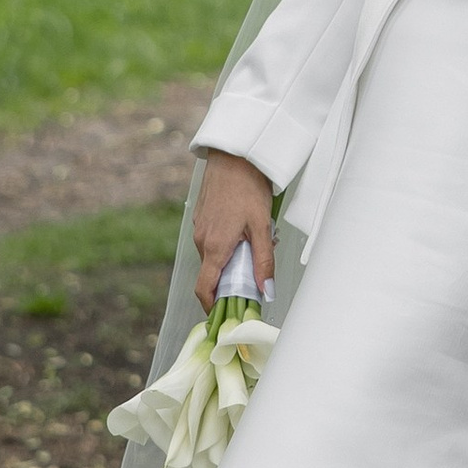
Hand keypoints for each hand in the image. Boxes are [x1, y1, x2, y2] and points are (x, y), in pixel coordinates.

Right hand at [191, 147, 274, 311]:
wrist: (233, 156)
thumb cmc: (248, 188)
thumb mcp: (262, 227)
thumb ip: (264, 261)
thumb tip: (266, 291)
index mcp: (214, 247)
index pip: (204, 289)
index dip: (212, 306)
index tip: (225, 312)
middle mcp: (201, 241)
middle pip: (214, 273)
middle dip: (234, 277)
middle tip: (257, 269)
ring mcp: (200, 229)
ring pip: (215, 255)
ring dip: (233, 257)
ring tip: (256, 240)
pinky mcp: (202, 218)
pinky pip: (213, 240)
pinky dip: (228, 242)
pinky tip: (245, 227)